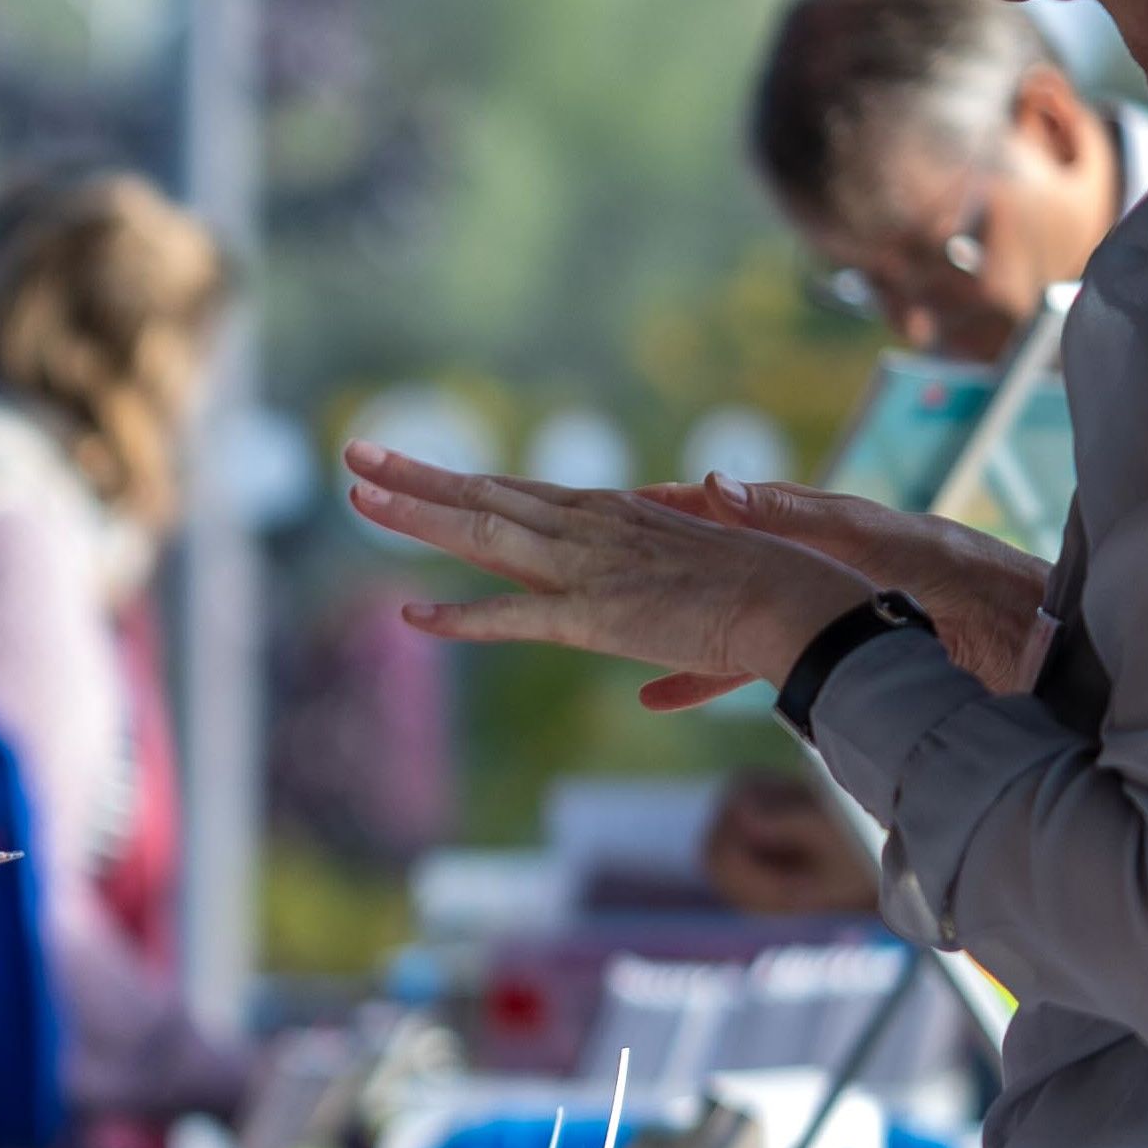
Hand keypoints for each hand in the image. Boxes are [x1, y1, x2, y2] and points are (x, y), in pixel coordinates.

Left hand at [336, 441, 865, 710]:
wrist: (794, 600)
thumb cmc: (761, 596)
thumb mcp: (694, 595)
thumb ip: (661, 632)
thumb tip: (653, 695)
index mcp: (608, 517)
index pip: (516, 492)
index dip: (458, 480)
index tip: (408, 465)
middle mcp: (587, 529)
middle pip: (485, 496)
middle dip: (415, 476)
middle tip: (353, 451)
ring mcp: (586, 569)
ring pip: (483, 534)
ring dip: (416, 517)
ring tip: (356, 496)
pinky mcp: (595, 616)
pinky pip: (514, 618)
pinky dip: (461, 619)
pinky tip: (411, 615)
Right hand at [650, 479, 1053, 696]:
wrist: (1007, 630)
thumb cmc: (948, 567)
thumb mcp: (865, 534)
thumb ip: (791, 515)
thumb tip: (713, 485)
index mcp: (806, 526)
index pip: (718, 511)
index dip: (667, 508)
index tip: (614, 507)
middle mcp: (794, 567)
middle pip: (702, 568)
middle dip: (649, 570)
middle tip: (590, 568)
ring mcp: (801, 613)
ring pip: (712, 622)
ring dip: (663, 631)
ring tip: (610, 636)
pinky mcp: (815, 656)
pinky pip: (738, 665)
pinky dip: (697, 677)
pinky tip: (659, 693)